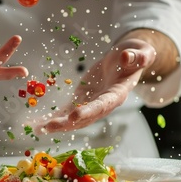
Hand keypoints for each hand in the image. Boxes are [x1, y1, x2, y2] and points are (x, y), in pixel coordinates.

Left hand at [35, 37, 155, 132]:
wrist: (130, 58)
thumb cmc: (137, 55)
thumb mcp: (142, 53)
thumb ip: (137, 57)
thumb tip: (126, 56)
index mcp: (118, 93)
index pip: (102, 104)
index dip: (88, 111)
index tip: (73, 116)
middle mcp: (104, 103)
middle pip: (85, 117)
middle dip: (66, 123)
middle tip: (48, 126)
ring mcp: (92, 103)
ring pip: (74, 118)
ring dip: (57, 123)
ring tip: (38, 127)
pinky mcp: (83, 99)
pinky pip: (68, 110)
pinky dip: (54, 116)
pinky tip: (39, 121)